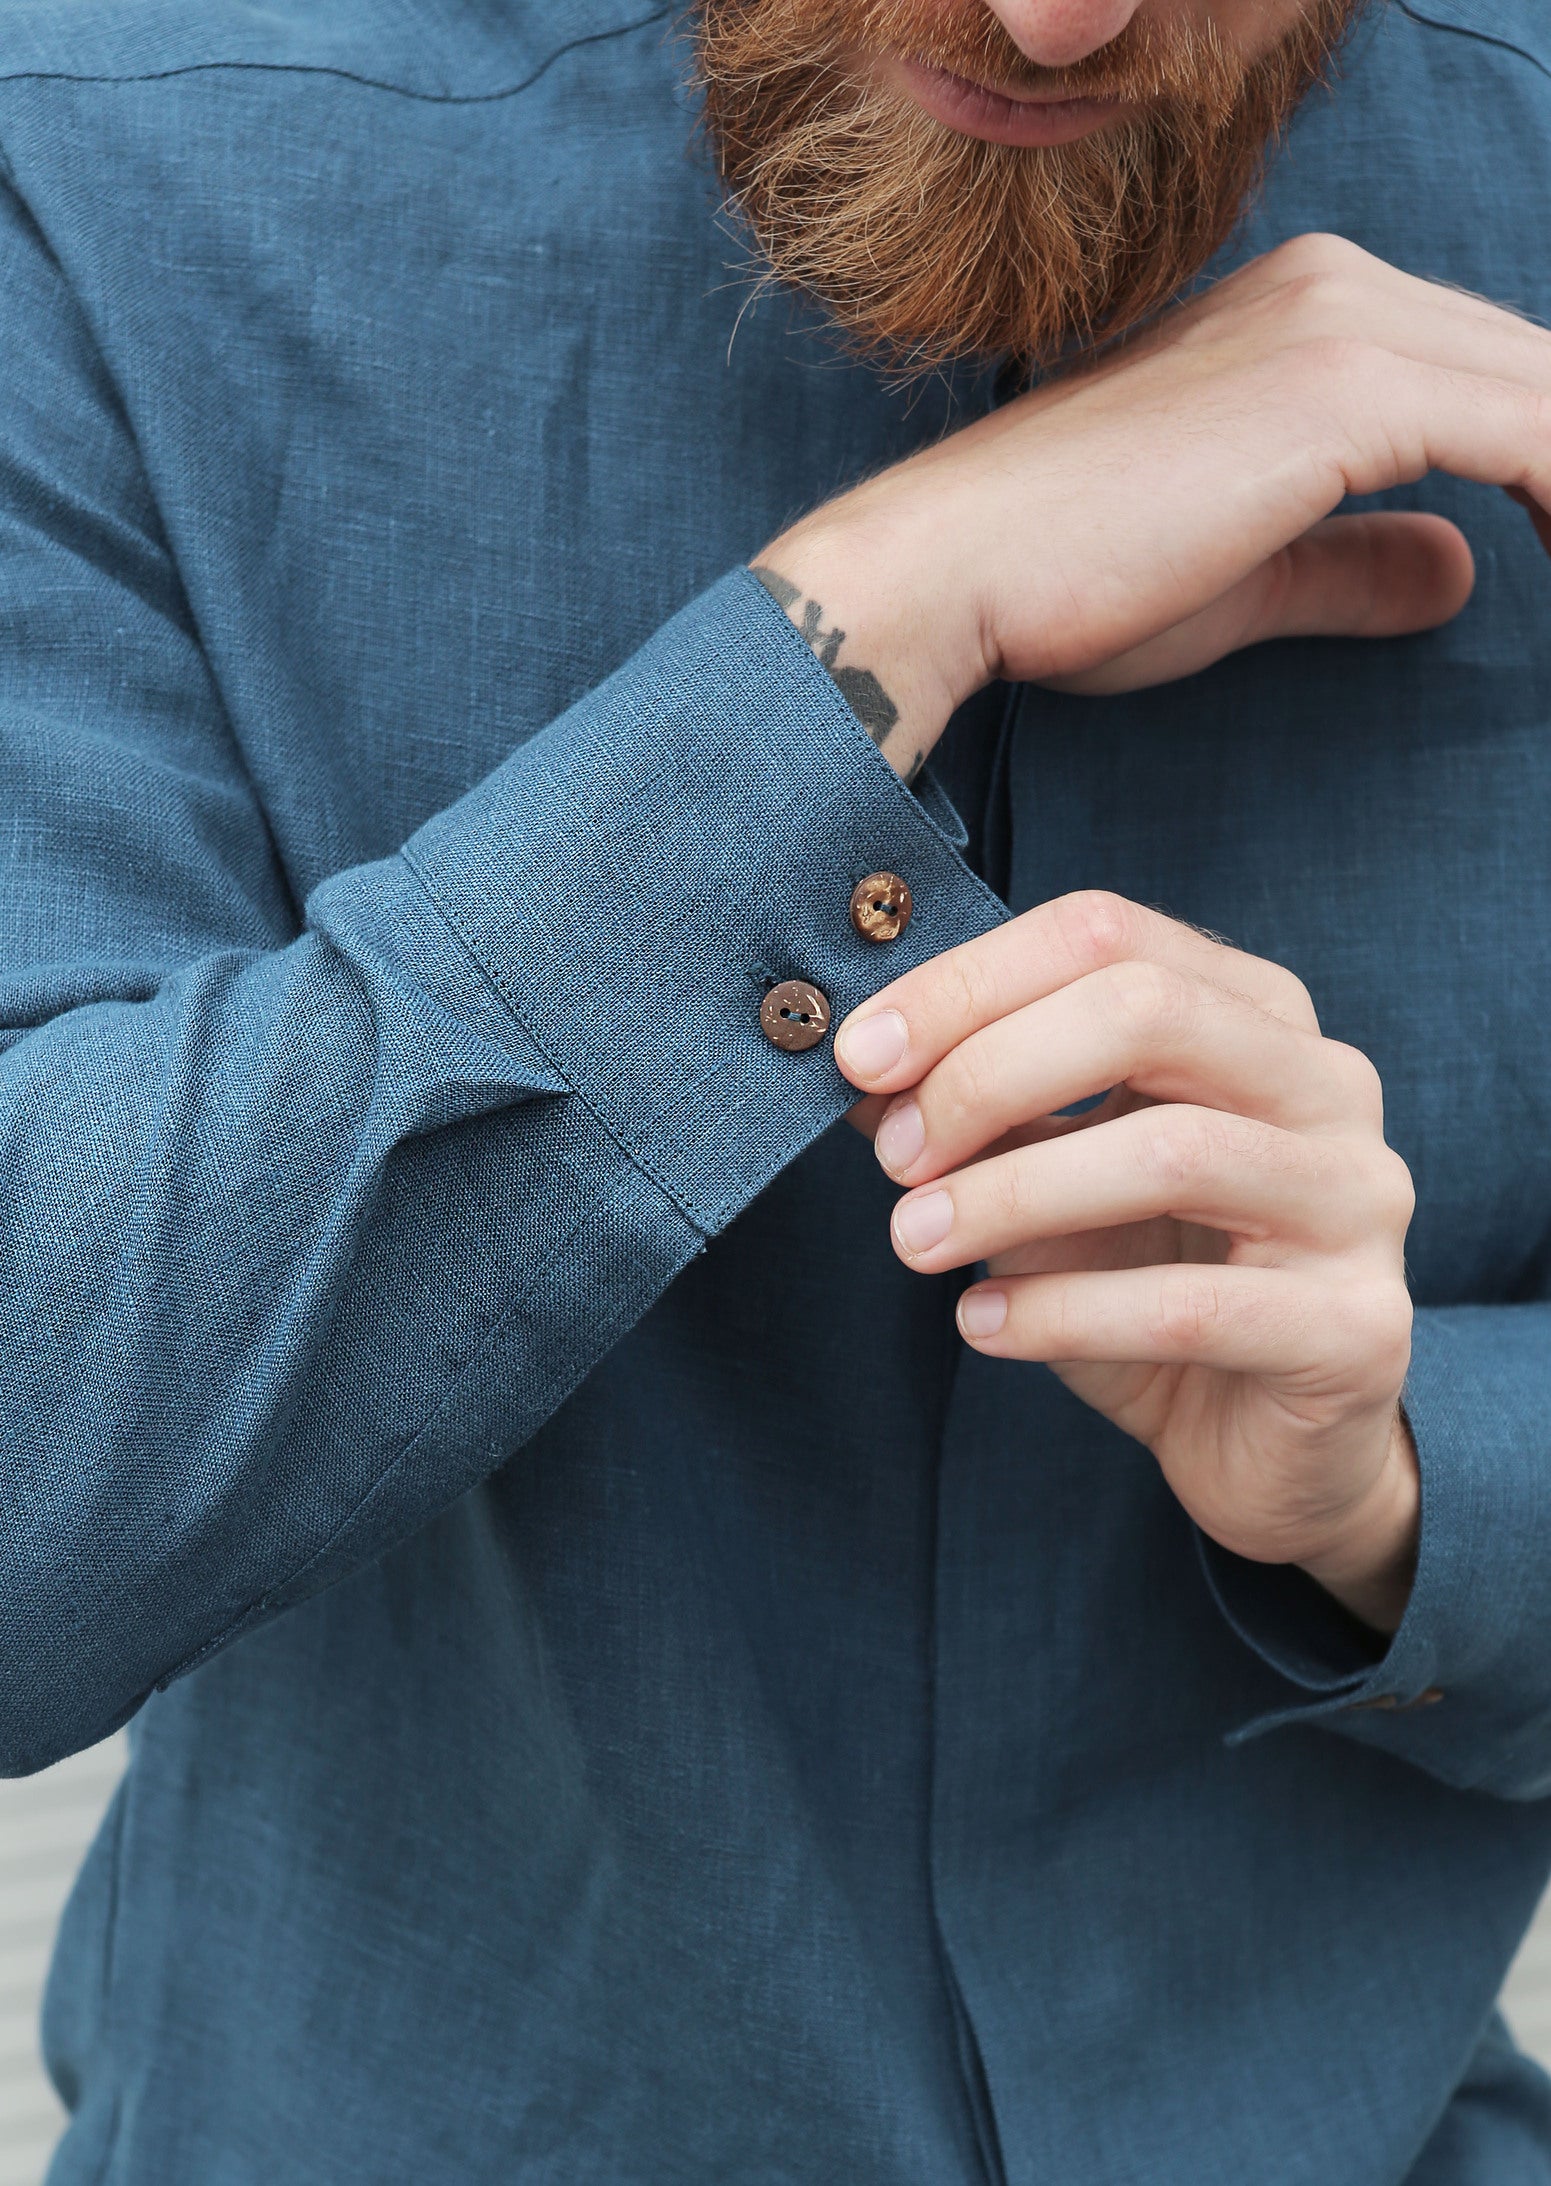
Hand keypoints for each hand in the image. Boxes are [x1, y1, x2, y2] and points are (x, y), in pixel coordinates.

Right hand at [754, 231, 1550, 778]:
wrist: (953, 571)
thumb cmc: (1064, 584)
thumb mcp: (1243, 579)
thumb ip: (1354, 563)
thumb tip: (1460, 569)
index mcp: (1302, 310)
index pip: (1483, 378)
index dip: (1549, 473)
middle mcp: (1332, 287)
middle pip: (1534, 371)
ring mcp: (1340, 324)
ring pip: (1547, 393)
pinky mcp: (1345, 388)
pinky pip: (1535, 435)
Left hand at [835, 892, 1418, 1633]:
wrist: (1263, 1445)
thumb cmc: (1151, 1282)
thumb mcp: (1045, 1178)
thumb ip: (967, 1112)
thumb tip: (849, 1065)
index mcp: (1254, 1012)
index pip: (1106, 934)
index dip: (967, 984)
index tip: (861, 1055)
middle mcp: (1325, 1083)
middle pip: (1146, 1009)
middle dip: (987, 1073)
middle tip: (895, 1157)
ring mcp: (1356, 1200)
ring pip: (1170, 1154)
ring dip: (1010, 1194)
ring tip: (914, 1241)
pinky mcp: (1355, 1327)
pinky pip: (1186, 1307)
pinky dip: (1059, 1313)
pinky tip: (981, 1327)